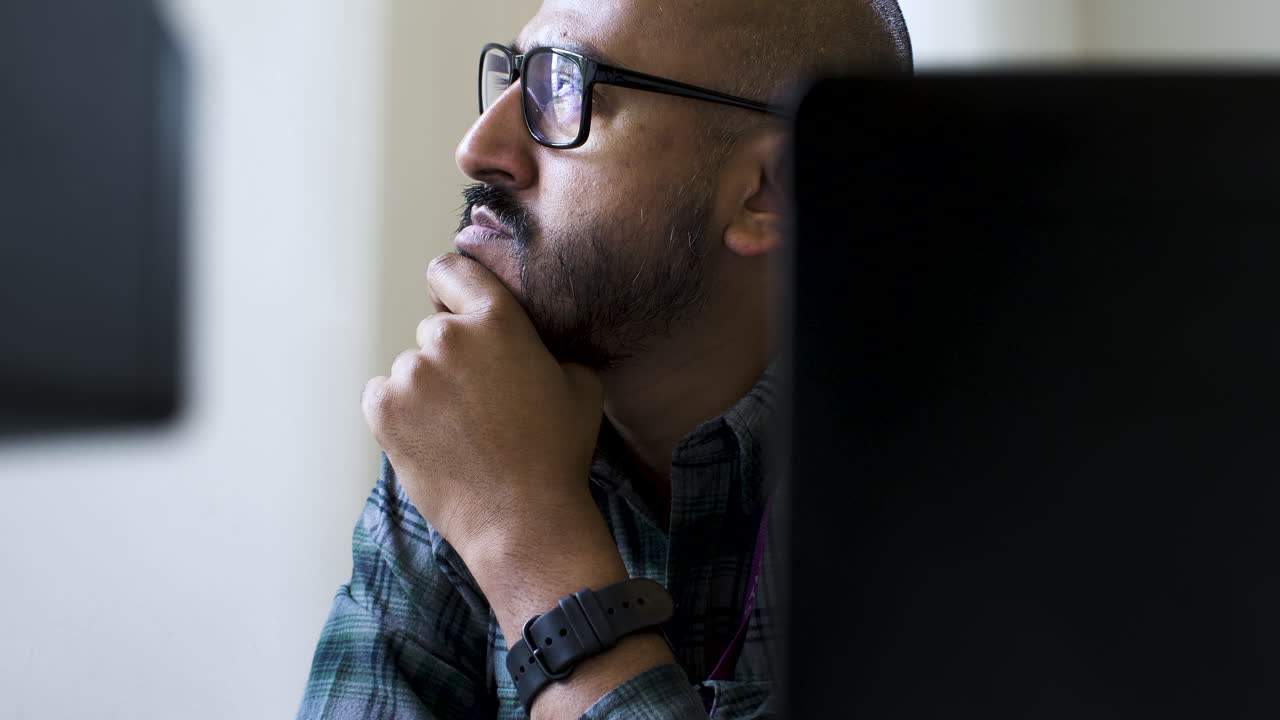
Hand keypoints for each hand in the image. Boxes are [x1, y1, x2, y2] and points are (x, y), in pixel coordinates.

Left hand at [361, 252, 604, 565]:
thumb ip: (544, 344)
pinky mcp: (383, 410)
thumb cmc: (557, 453)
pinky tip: (434, 441)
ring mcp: (410, 373)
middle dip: (452, 357)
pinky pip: (383, 396)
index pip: (449, 269)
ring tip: (460, 432)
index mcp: (497, 319)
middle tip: (478, 401)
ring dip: (428, 390)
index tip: (456, 308)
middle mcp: (447, 337)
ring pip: (411, 368)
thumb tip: (526, 339)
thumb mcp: (579, 382)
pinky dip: (400, 414)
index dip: (452, 288)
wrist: (523, 520)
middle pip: (434, 330)